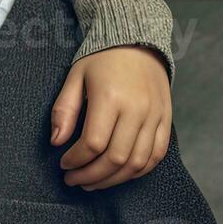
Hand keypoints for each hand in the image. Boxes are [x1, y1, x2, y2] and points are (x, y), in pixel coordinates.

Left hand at [49, 45, 171, 190]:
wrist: (138, 41)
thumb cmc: (102, 59)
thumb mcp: (75, 77)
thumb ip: (64, 110)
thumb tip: (57, 142)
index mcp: (110, 98)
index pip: (93, 144)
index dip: (76, 160)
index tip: (64, 164)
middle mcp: (137, 109)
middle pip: (115, 159)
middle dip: (91, 176)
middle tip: (74, 180)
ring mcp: (155, 116)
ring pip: (136, 163)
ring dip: (113, 180)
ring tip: (93, 182)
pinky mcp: (165, 120)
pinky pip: (156, 155)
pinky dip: (137, 171)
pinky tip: (119, 174)